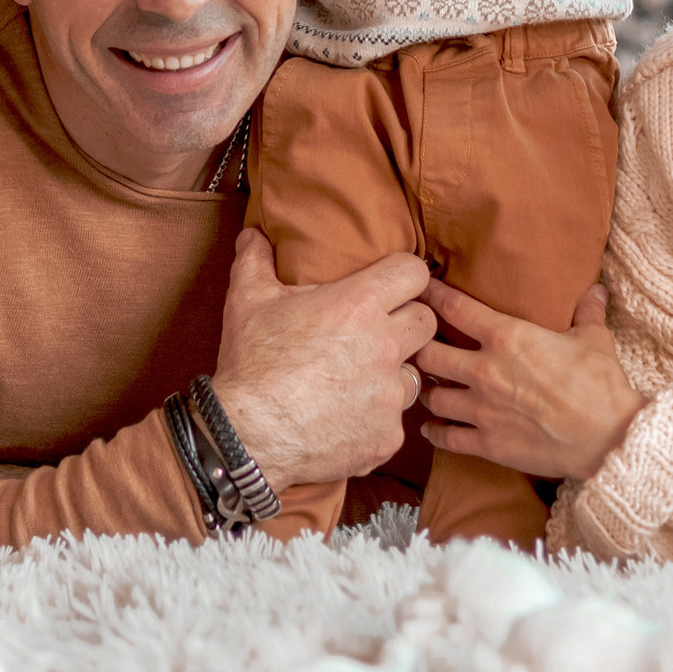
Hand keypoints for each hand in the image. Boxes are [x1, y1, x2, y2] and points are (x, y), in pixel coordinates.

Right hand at [207, 230, 432, 490]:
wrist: (246, 437)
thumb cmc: (251, 363)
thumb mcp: (247, 300)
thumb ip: (256, 260)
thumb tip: (252, 233)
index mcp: (360, 304)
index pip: (415, 273)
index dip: (404, 276)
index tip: (390, 286)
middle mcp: (385, 346)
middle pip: (426, 321)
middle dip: (406, 322)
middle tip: (375, 331)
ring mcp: (390, 395)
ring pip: (414, 374)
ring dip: (393, 373)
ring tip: (356, 379)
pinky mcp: (388, 436)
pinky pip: (394, 420)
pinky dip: (375, 419)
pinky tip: (345, 418)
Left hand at [414, 280, 643, 481]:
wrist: (608, 438)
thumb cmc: (601, 385)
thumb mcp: (595, 340)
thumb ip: (587, 313)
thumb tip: (596, 291)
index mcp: (507, 337)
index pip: (455, 308)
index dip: (433, 296)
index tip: (421, 290)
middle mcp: (486, 370)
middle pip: (429, 353)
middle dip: (418, 347)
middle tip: (415, 345)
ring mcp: (483, 409)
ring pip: (432, 395)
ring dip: (427, 390)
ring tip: (427, 386)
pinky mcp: (488, 443)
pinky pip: (447, 437)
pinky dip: (435, 432)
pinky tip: (431, 428)